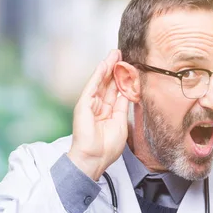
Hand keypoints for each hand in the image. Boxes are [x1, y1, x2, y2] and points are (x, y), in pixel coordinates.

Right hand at [68, 50, 129, 180]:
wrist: (94, 158)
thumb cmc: (107, 148)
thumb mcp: (121, 124)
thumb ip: (123, 107)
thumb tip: (128, 93)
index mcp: (108, 113)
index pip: (115, 92)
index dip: (122, 80)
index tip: (129, 68)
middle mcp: (99, 107)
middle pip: (108, 84)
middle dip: (114, 69)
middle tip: (121, 54)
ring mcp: (90, 105)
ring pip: (100, 82)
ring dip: (106, 67)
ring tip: (114, 54)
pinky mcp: (83, 105)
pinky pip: (92, 86)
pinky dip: (97, 75)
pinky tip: (104, 65)